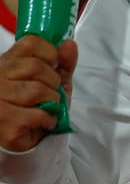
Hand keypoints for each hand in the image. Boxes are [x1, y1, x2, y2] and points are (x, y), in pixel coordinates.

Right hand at [0, 35, 77, 151]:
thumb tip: (70, 44)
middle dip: (53, 82)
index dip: (49, 53)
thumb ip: (63, 64)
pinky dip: (48, 119)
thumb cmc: (38, 107)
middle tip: (49, 93)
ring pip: (37, 90)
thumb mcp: (55, 83)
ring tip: (47, 107)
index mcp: (8, 63)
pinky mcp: (5, 120)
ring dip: (52, 101)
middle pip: (36, 67)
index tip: (53, 65)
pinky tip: (43, 121)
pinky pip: (38, 113)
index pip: (30, 43)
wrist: (27, 140)